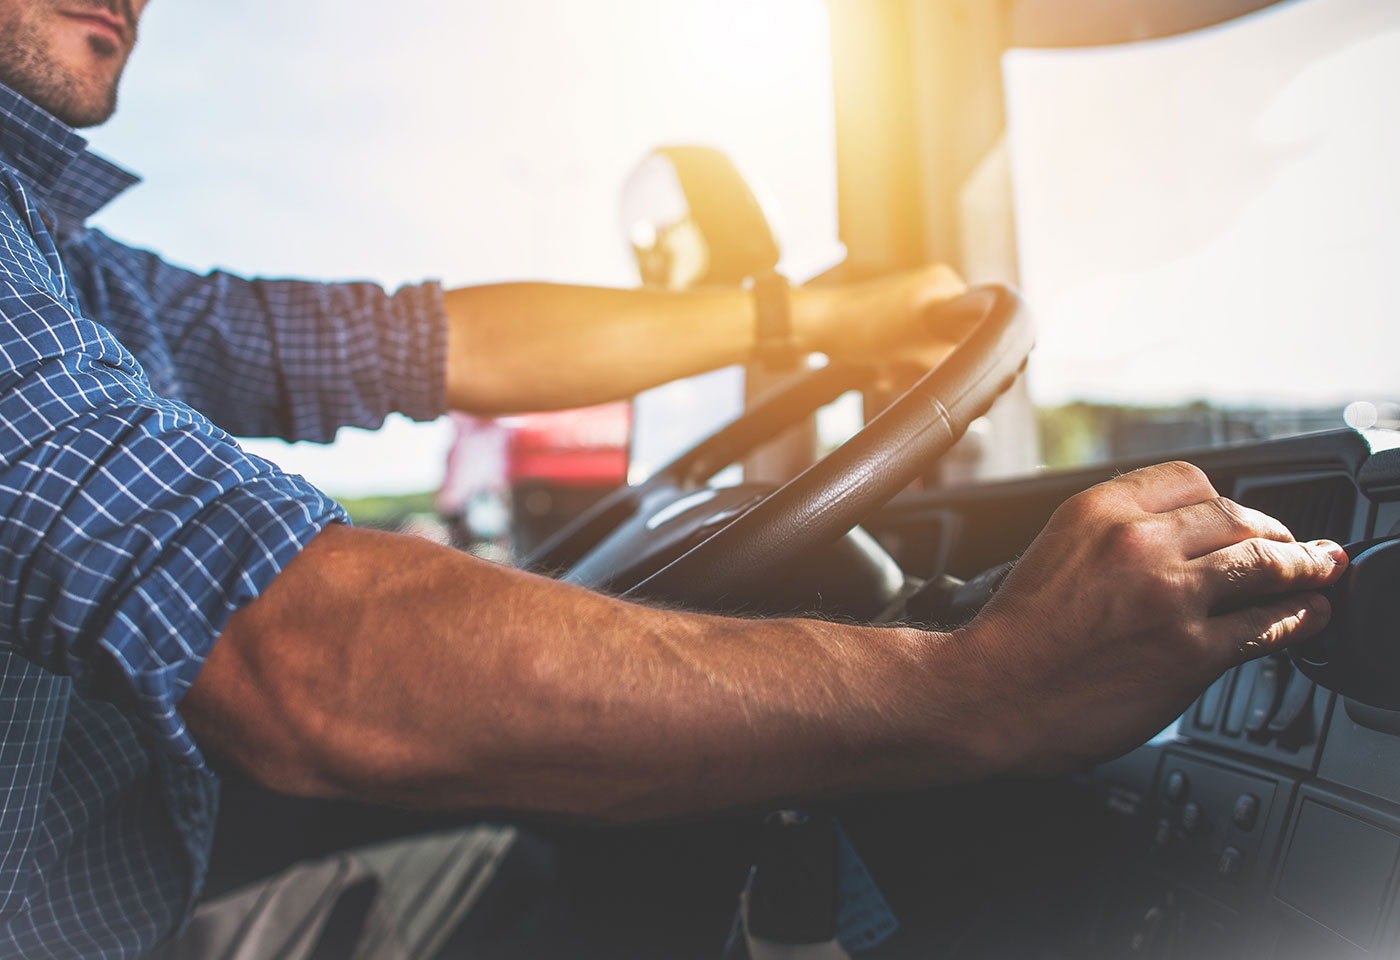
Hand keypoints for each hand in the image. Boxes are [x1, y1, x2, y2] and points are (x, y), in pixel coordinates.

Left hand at [802, 263, 968, 369]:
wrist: (817, 326)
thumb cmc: (860, 327)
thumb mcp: (916, 346)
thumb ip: (951, 354)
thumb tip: (976, 365)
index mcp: (944, 283)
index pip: (975, 323)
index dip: (963, 350)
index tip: (943, 365)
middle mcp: (931, 288)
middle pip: (950, 341)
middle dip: (928, 364)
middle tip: (908, 370)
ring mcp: (912, 304)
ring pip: (928, 351)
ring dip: (909, 369)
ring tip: (890, 371)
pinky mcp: (894, 321)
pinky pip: (909, 349)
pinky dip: (897, 364)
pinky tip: (883, 371)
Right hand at [954, 461, 1347, 776]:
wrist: (990, 693)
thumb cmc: (1013, 636)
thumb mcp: (1054, 551)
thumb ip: (1111, 537)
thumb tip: (1173, 540)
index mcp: (1098, 510)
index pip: (1191, 479)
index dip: (1226, 500)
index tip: (1241, 516)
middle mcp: (1138, 542)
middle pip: (1236, 517)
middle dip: (1276, 531)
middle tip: (1296, 545)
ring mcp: (1170, 596)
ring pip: (1264, 563)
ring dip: (1305, 567)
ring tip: (1323, 570)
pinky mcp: (1190, 652)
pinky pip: (1266, 625)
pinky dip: (1298, 618)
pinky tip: (1308, 617)